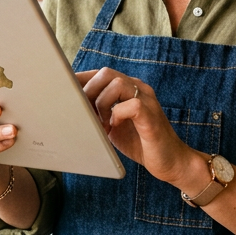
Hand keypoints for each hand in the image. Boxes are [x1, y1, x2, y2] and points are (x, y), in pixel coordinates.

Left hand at [77, 68, 204, 187]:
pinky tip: (114, 128)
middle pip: (106, 73)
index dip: (81, 81)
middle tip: (84, 114)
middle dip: (88, 92)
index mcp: (129, 89)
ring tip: (101, 125)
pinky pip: (132, 104)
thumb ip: (97, 113)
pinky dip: (117, 115)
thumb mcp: (112, 125)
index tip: (65, 94)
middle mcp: (139, 89)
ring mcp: (147, 101)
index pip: (100, 73)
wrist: (170, 162)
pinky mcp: (152, 117)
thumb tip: (71, 108)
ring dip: (101, 104)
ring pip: (117, 83)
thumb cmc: (140, 144)